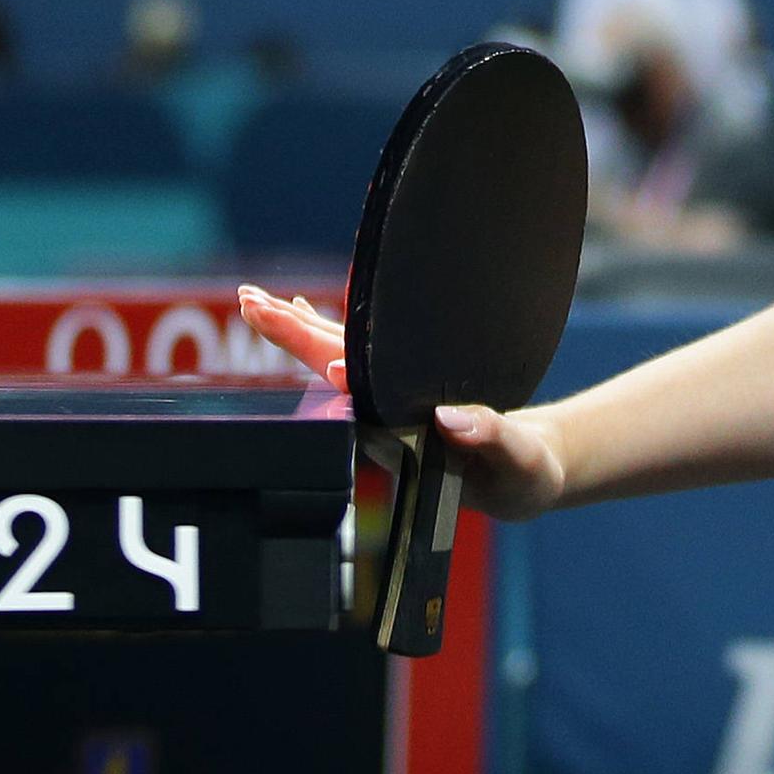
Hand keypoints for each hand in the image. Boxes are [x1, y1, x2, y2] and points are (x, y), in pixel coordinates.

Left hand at [238, 286, 573, 519]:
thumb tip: (452, 417)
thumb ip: (491, 438)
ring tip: (254, 300)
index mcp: (409, 437)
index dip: (346, 380)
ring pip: (331, 356)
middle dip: (290, 338)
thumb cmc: (522, 473)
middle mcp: (386, 414)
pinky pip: (350, 351)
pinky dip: (323, 328)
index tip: (330, 366)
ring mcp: (386, 398)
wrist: (523, 473)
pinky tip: (298, 308)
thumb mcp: (519, 461)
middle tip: (249, 302)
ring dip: (293, 328)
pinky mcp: (395, 384)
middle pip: (331, 368)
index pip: (365, 405)